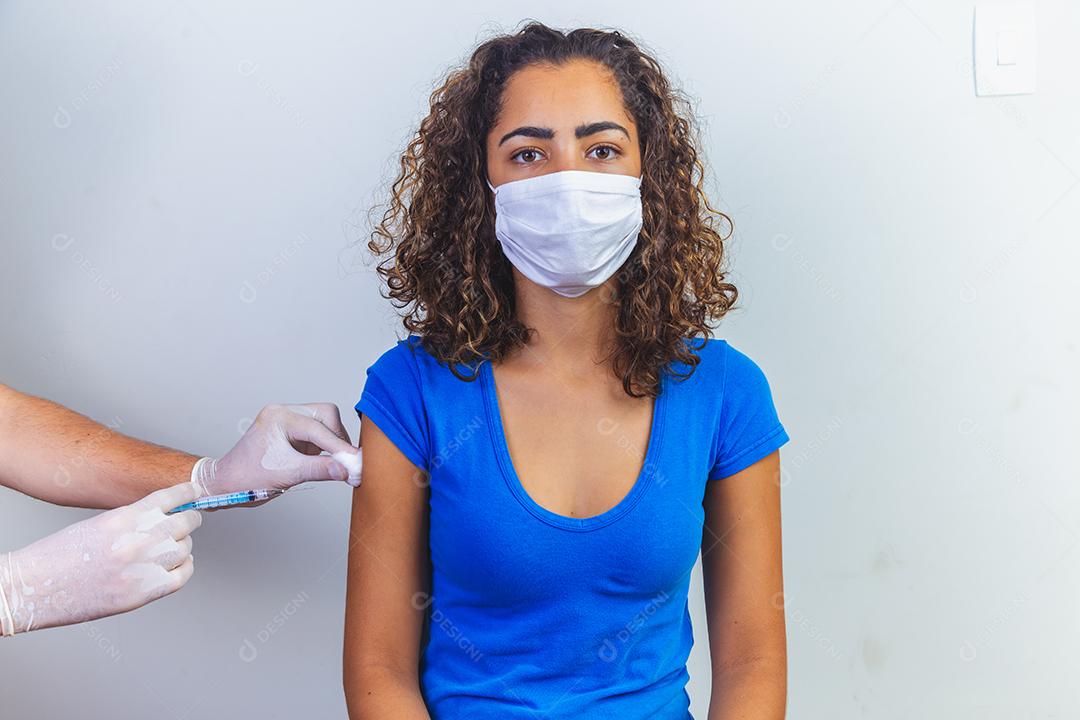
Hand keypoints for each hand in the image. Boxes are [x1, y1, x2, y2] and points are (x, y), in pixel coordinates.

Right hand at [0, 481, 199, 634]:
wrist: (32, 588)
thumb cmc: (59, 556)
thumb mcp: (99, 524)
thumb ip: (133, 520)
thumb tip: (165, 518)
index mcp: (123, 518)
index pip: (172, 496)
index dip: (188, 493)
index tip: (195, 492)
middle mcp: (137, 540)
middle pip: (186, 521)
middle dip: (189, 519)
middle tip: (189, 521)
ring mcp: (141, 568)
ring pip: (185, 548)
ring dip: (182, 546)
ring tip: (170, 548)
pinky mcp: (141, 593)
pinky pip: (181, 576)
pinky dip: (183, 569)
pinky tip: (175, 566)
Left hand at [192, 403, 361, 497]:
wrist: (226, 484)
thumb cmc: (247, 479)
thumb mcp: (286, 476)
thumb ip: (320, 470)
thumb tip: (348, 470)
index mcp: (278, 417)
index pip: (319, 429)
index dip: (340, 447)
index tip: (357, 462)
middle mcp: (284, 413)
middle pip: (326, 415)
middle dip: (339, 439)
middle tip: (348, 463)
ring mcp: (288, 421)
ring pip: (326, 423)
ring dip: (334, 444)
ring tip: (337, 466)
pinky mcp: (293, 431)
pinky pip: (319, 433)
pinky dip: (327, 447)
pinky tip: (328, 462)